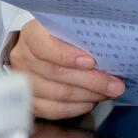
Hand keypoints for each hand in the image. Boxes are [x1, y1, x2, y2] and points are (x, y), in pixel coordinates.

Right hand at [7, 19, 124, 119]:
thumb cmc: (60, 36)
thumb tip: (109, 50)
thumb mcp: (68, 27)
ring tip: (108, 92)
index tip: (91, 61)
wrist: (39, 48)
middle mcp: (23, 58)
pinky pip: (53, 110)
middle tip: (115, 84)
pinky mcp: (29, 101)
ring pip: (57, 94)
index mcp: (31, 35)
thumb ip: (81, 35)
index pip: (44, 46)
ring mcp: (23, 82)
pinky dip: (76, 108)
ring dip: (87, 95)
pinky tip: (91, 102)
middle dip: (91, 80)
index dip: (67, 55)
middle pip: (56, 73)